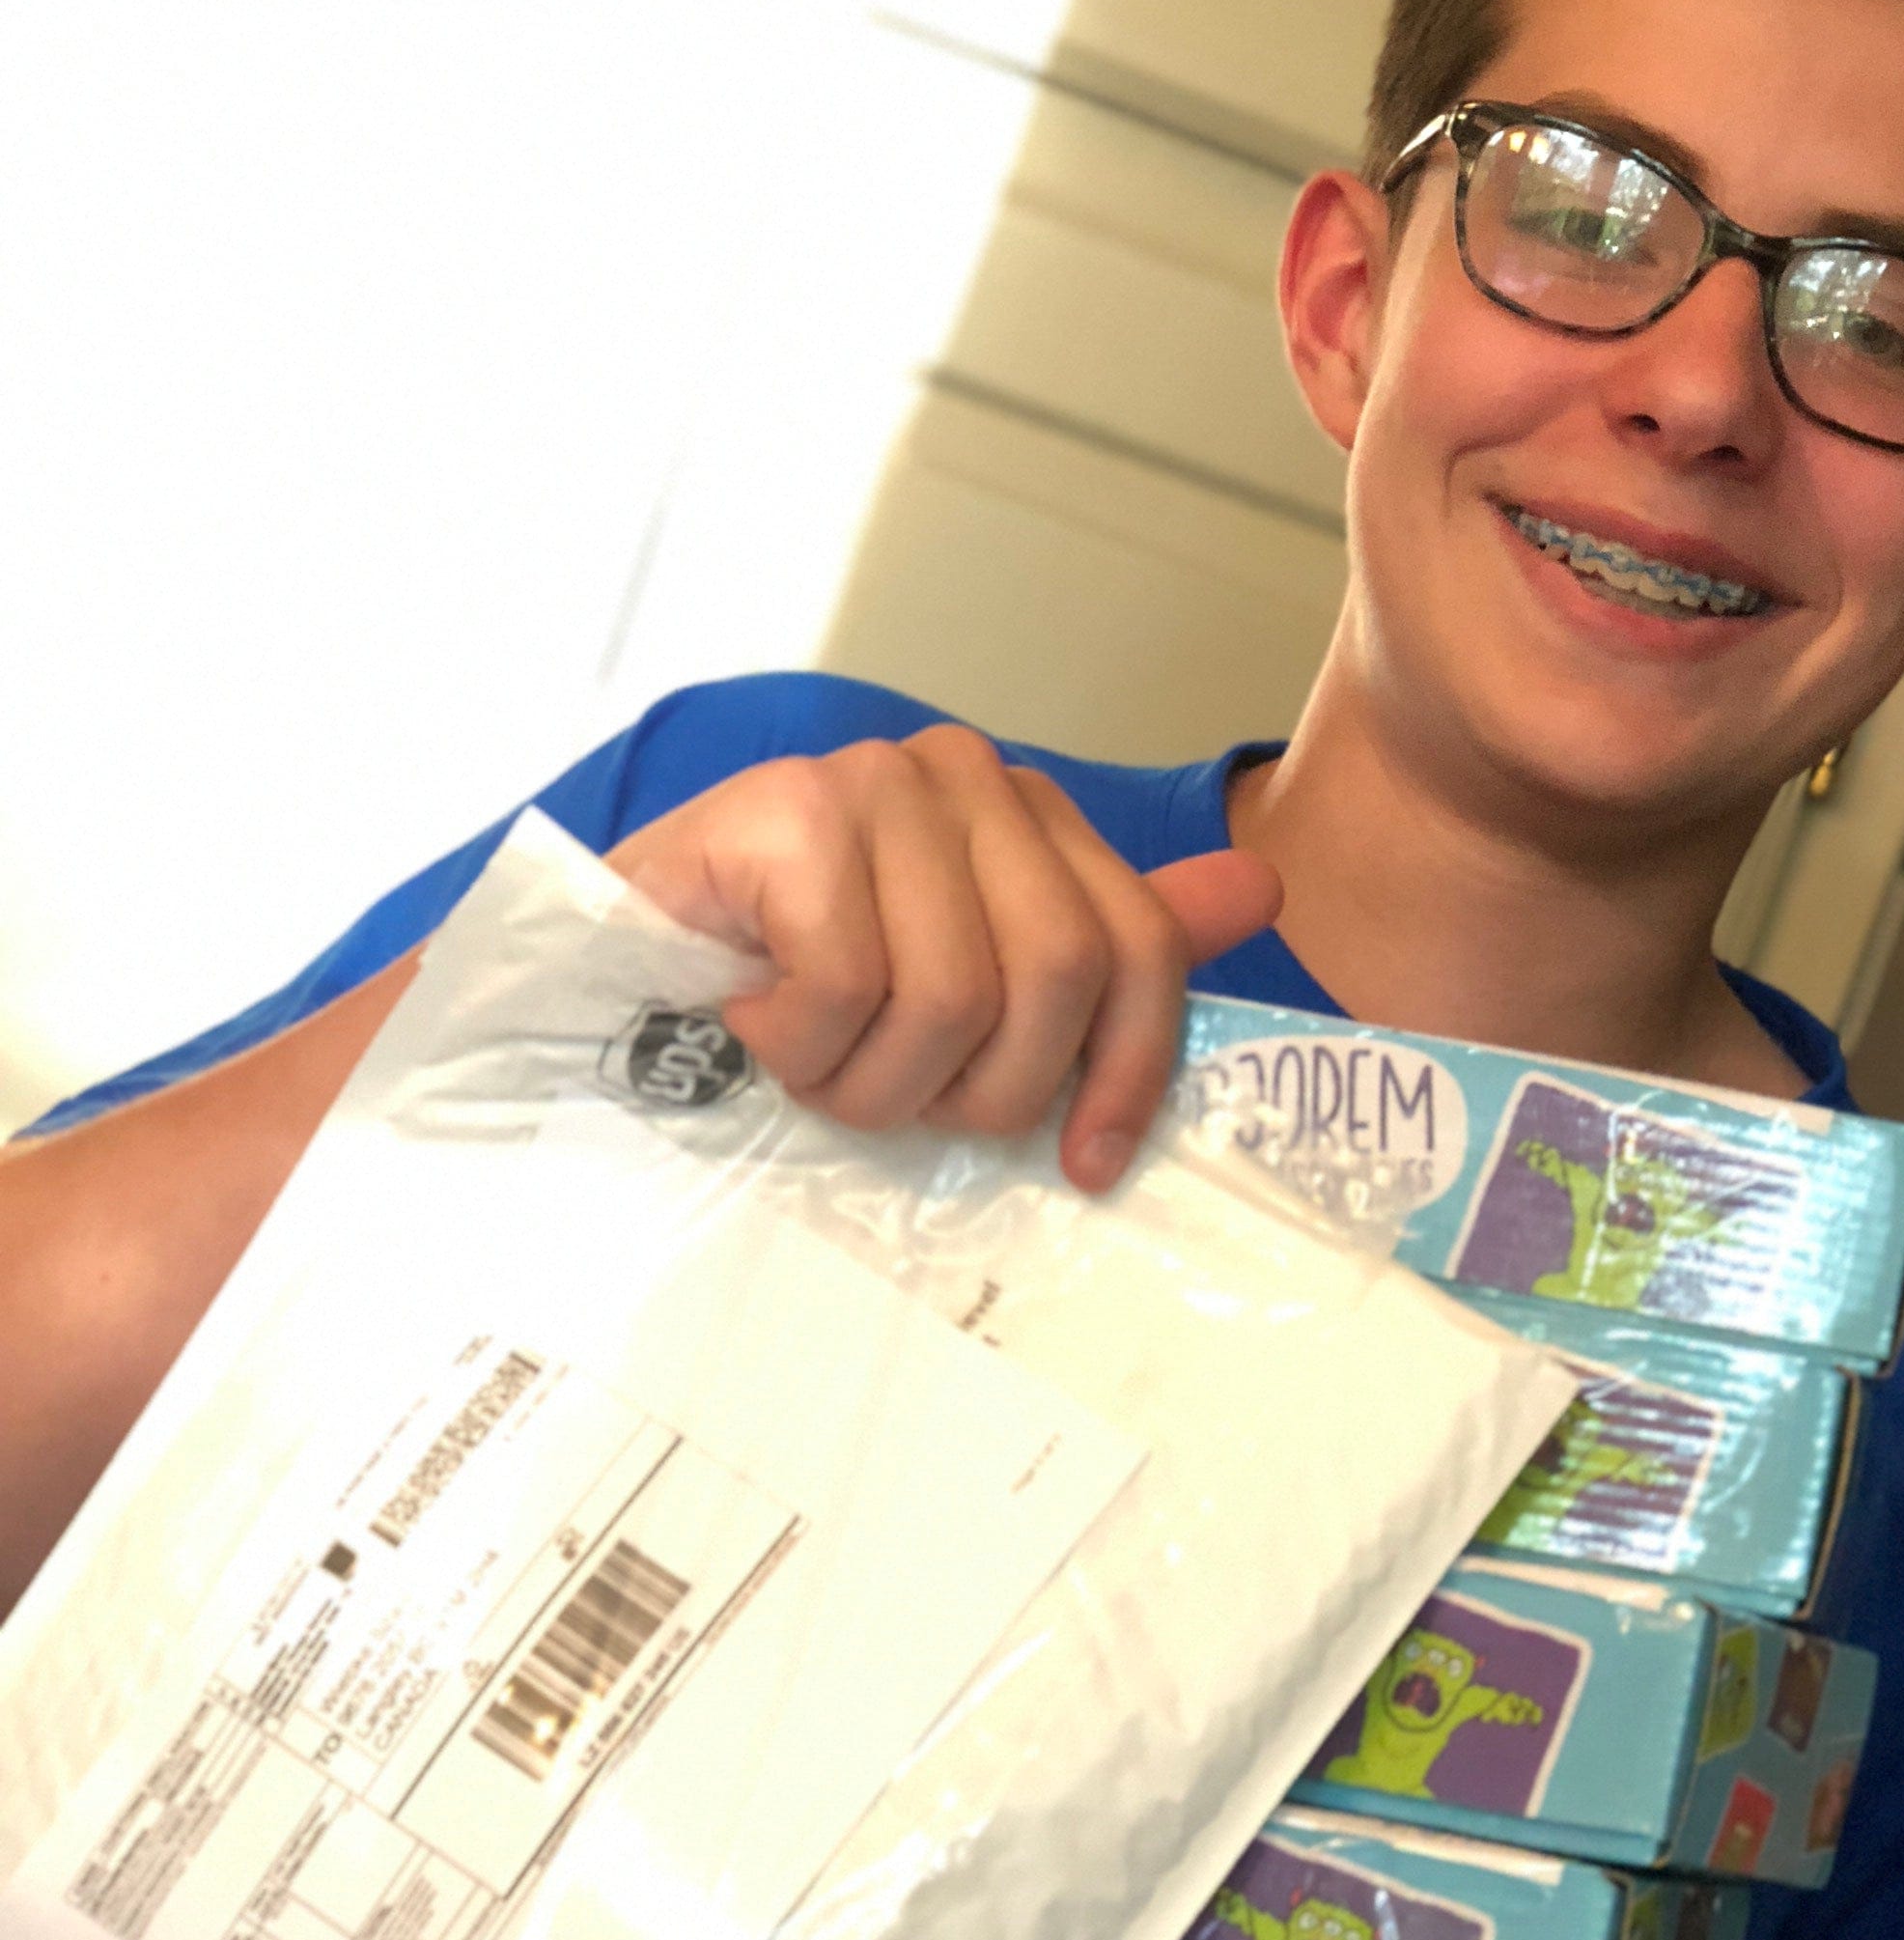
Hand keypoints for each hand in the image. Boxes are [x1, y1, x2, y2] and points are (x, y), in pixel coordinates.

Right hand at [605, 723, 1278, 1187]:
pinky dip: (799, 1043)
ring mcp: (874, 779)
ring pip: (950, 998)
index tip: (1087, 1165)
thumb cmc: (795, 986)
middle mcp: (964, 774)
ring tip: (811, 1064)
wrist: (605, 976)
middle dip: (982, 1089)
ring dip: (872, 1080)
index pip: (1139, 946)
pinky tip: (751, 1018)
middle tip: (898, 1104)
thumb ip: (1112, 940)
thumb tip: (1263, 891)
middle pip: (1060, 975)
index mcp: (1028, 813)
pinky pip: (849, 985)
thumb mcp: (968, 980)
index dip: (1127, 1073)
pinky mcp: (787, 808)